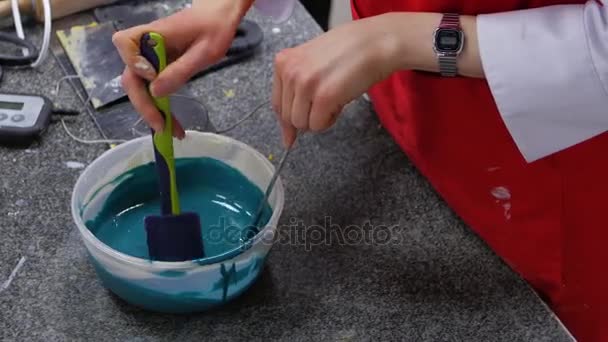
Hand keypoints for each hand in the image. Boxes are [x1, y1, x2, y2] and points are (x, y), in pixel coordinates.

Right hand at [112, 1, 249, 136]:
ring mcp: (150, 57)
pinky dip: (159, 106)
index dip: (134, 63)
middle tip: (161, 127)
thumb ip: (180, 70)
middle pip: (131, 76)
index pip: (125, 44)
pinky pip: (152, 88)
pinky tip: (171, 122)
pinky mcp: (158, 67)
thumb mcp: (204, 52)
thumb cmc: (214, 27)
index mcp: (154, 33)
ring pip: (140, 87)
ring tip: (170, 131)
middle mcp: (145, 45)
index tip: (151, 76)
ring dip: (152, 111)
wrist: (219, 16)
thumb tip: (156, 92)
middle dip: (144, 105)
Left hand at [272, 14, 401, 146]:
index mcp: (284, 62)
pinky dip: (330, 120)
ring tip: (334, 99)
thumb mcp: (312, 63)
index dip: (287, 122)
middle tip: (326, 103)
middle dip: (307, 117)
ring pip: (302, 123)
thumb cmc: (349, 52)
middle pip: (289, 117)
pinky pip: (318, 125)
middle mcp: (290, 72)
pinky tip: (340, 103)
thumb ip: (296, 91)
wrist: (375, 43)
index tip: (290, 136)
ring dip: (319, 119)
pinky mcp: (324, 96)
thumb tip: (287, 135)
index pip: (277, 104)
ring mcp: (306, 84)